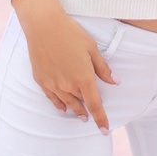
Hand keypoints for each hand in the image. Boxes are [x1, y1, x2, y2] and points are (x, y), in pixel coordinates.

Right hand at [18, 5, 117, 133]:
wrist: (43, 25)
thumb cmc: (71, 33)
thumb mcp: (92, 48)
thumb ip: (103, 68)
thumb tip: (115, 82)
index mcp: (84, 78)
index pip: (95, 105)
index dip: (101, 119)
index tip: (105, 130)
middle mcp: (68, 85)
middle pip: (81, 104)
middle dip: (88, 112)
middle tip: (93, 119)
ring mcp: (53, 84)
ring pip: (67, 103)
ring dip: (75, 110)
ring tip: (80, 115)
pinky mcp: (41, 81)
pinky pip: (52, 98)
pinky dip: (59, 105)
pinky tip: (62, 109)